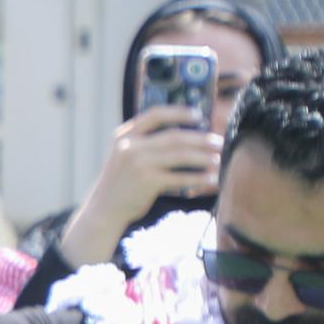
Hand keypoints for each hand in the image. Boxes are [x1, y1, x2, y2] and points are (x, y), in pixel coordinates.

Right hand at [65, 103, 225, 266]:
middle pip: (175, 136)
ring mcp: (138, 164)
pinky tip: (211, 179)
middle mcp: (130, 147)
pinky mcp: (148, 181)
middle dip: (201, 139)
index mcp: (124, 136)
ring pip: (181, 155)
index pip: (155, 115)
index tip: (199, 116)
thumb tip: (186, 136)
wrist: (104, 209)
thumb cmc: (121, 183)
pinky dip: (200, 178)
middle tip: (218, 142)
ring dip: (204, 158)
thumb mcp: (125, 156)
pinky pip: (181, 177)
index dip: (179, 113)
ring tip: (218, 160)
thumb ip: (145, 144)